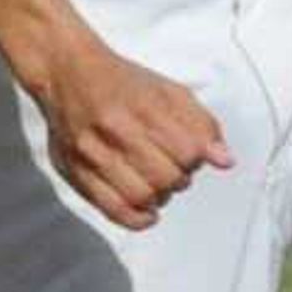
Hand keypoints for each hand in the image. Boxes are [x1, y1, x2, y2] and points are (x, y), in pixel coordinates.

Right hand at [34, 36, 232, 230]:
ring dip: (160, 197)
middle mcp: (116, 130)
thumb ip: (202, 125)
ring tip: (158, 186)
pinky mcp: (75, 172)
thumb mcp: (170, 92)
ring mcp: (92, 153)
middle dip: (180, 179)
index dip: (197, 159)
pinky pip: (112, 209)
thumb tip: (225, 161)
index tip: (190, 155)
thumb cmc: (122, 82)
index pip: (188, 153)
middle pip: (167, 178)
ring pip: (141, 196)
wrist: (65, 72)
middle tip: (173, 170)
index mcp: (144, 108)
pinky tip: (148, 212)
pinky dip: (137, 219)